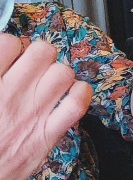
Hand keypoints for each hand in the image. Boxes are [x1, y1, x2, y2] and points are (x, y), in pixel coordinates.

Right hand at [0, 35, 91, 179]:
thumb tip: (3, 56)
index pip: (8, 43)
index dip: (11, 45)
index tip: (9, 54)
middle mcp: (10, 97)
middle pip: (42, 52)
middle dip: (37, 54)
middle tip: (30, 66)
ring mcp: (32, 116)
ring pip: (63, 72)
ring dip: (57, 73)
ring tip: (46, 82)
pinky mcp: (46, 136)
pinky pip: (77, 103)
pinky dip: (79, 94)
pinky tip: (68, 95)